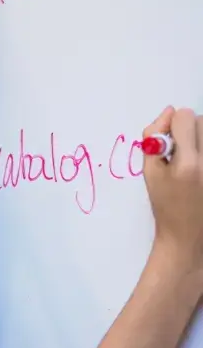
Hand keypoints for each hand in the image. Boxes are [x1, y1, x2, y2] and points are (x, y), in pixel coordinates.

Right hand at [143, 106, 202, 292]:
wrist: (189, 235)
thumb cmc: (166, 205)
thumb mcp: (149, 173)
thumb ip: (152, 139)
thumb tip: (168, 112)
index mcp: (187, 164)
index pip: (184, 117)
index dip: (170, 125)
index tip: (166, 141)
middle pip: (201, 121)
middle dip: (187, 131)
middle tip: (179, 153)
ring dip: (199, 140)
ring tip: (192, 162)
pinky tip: (200, 171)